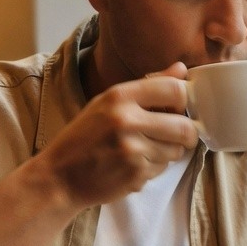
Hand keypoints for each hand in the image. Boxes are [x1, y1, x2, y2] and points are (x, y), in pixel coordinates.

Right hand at [36, 65, 197, 213]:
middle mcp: (126, 120)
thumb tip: (181, 69)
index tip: (180, 109)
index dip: (185, 101)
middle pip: (184, 126)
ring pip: (176, 151)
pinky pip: (162, 169)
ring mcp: (132, 149)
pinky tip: (133, 166)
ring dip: (168, 153)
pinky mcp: (135, 174)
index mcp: (119, 96)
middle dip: (187, 134)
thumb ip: (148, 86)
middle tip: (180, 137)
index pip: (174, 90)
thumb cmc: (83, 138)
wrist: (59, 176)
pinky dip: (154, 169)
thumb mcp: (107, 103)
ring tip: (146, 151)